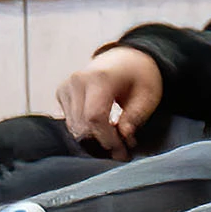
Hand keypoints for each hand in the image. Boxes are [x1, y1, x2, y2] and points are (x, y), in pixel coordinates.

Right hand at [49, 48, 164, 154]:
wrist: (126, 58)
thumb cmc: (140, 76)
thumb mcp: (148, 96)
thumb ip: (134, 118)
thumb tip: (124, 139)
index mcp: (99, 78)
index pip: (95, 117)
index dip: (108, 140)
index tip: (123, 153)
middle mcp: (77, 81)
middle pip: (81, 124)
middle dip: (102, 144)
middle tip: (122, 153)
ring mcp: (67, 86)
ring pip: (73, 126)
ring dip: (94, 140)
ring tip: (116, 142)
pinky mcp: (62, 93)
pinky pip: (71, 121)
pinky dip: (86, 131)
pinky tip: (104, 131)